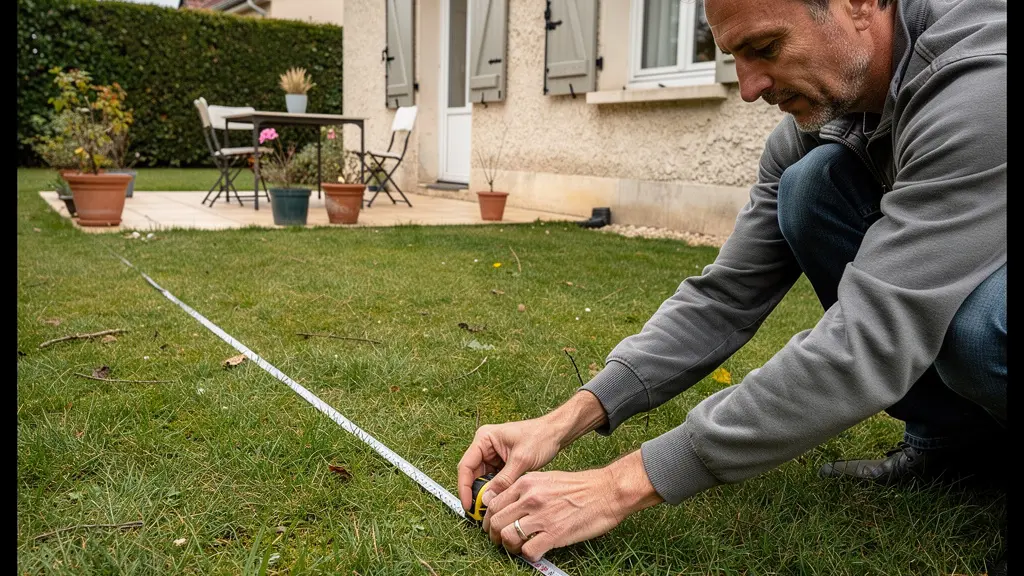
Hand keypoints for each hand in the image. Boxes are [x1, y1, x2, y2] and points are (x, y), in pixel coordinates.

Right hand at [457, 391, 607, 512]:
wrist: (556, 433)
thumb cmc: (540, 437)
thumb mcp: (521, 460)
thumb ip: (503, 480)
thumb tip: (487, 499)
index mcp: (484, 439)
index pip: (466, 466)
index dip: (464, 487)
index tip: (468, 505)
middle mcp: (485, 446)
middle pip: (472, 474)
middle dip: (475, 492)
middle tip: (479, 512)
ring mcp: (492, 454)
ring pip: (482, 479)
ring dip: (485, 493)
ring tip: (490, 509)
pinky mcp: (501, 462)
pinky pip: (492, 479)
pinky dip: (495, 490)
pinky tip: (499, 501)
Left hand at [483, 450, 662, 561]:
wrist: (606, 491)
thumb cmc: (579, 486)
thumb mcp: (546, 479)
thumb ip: (524, 490)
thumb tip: (504, 503)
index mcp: (526, 483)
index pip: (493, 503)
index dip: (489, 519)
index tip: (493, 527)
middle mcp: (530, 498)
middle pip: (496, 522)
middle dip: (494, 536)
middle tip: (502, 541)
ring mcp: (541, 516)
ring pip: (508, 537)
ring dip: (509, 547)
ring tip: (518, 548)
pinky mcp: (554, 534)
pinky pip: (528, 551)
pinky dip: (528, 555)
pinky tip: (536, 551)